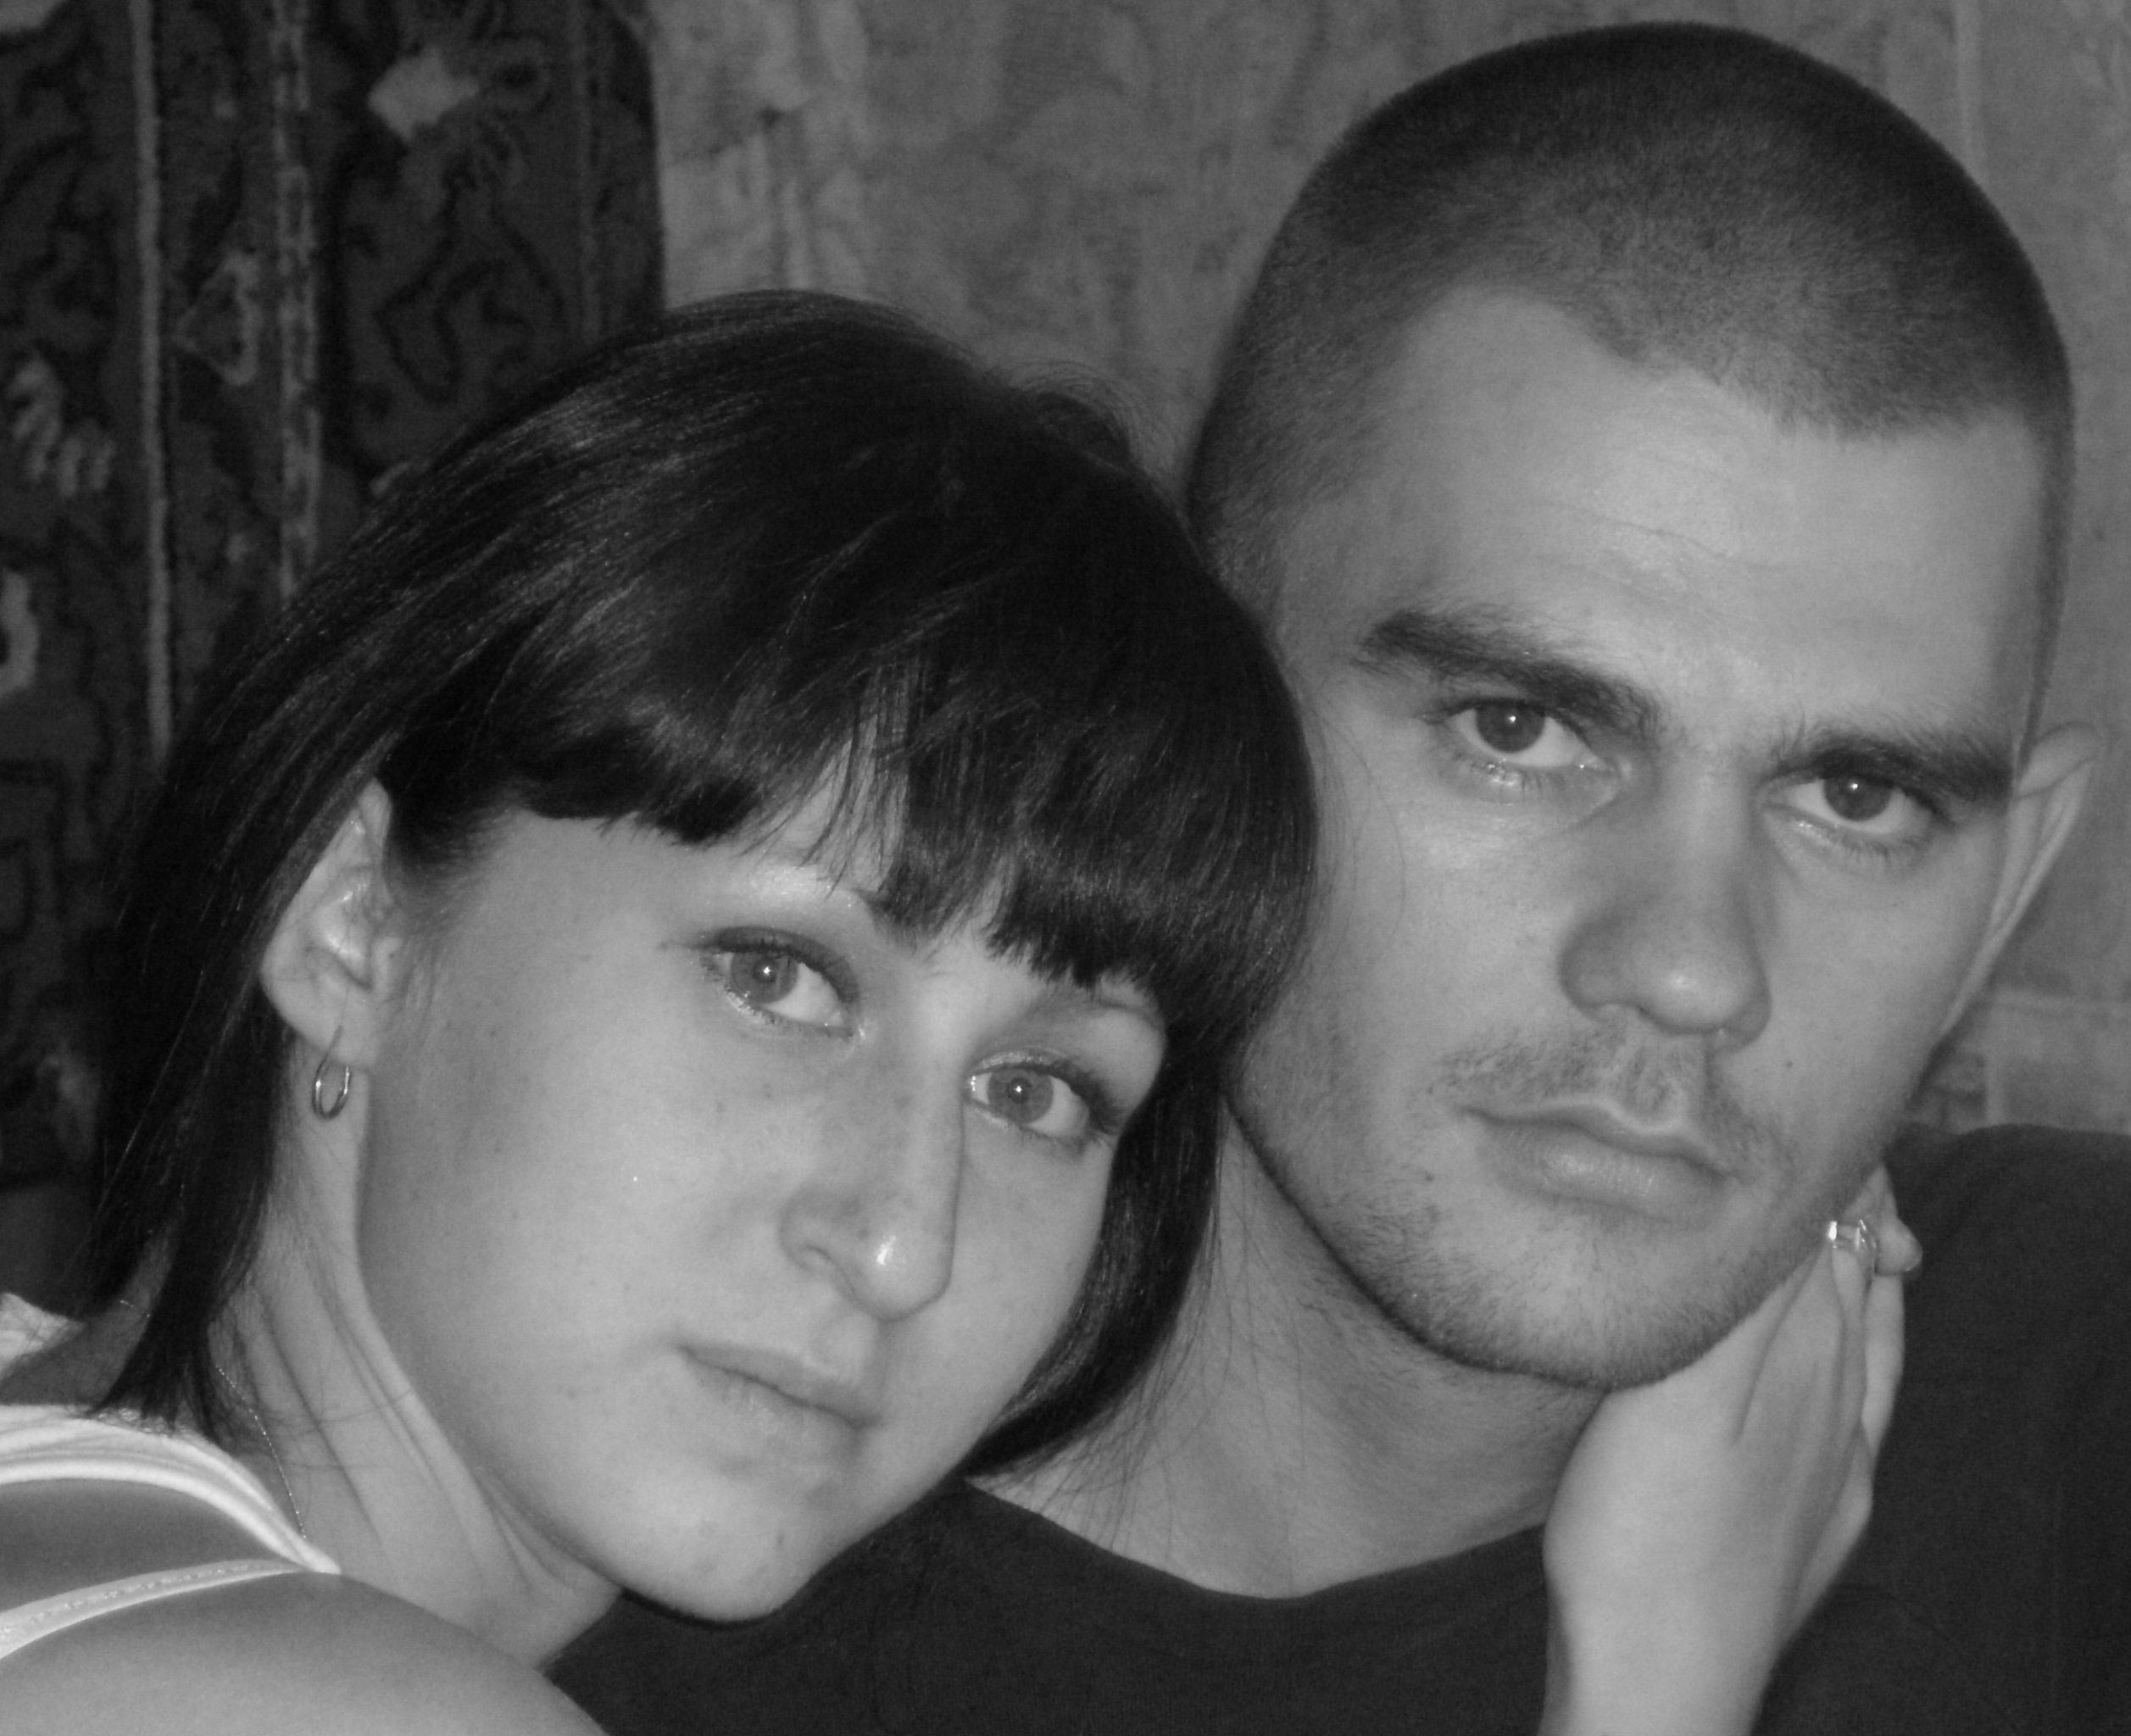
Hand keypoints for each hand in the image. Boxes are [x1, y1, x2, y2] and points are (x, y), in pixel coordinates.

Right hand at [1536, 1177, 1909, 1735]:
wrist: (1660, 1677)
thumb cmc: (1642, 1534)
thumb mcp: (1678, 1390)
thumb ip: (1743, 1298)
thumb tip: (1797, 1204)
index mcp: (1803, 1360)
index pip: (1832, 1237)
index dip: (1824, 1173)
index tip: (1799, 1117)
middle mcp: (1837, 1402)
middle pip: (1855, 1279)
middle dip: (1843, 1209)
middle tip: (1815, 1150)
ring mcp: (1836, 1462)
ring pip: (1866, 1341)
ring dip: (1855, 1276)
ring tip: (1849, 1229)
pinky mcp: (1823, 1513)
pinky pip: (1862, 1406)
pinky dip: (1861, 1354)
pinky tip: (1845, 1363)